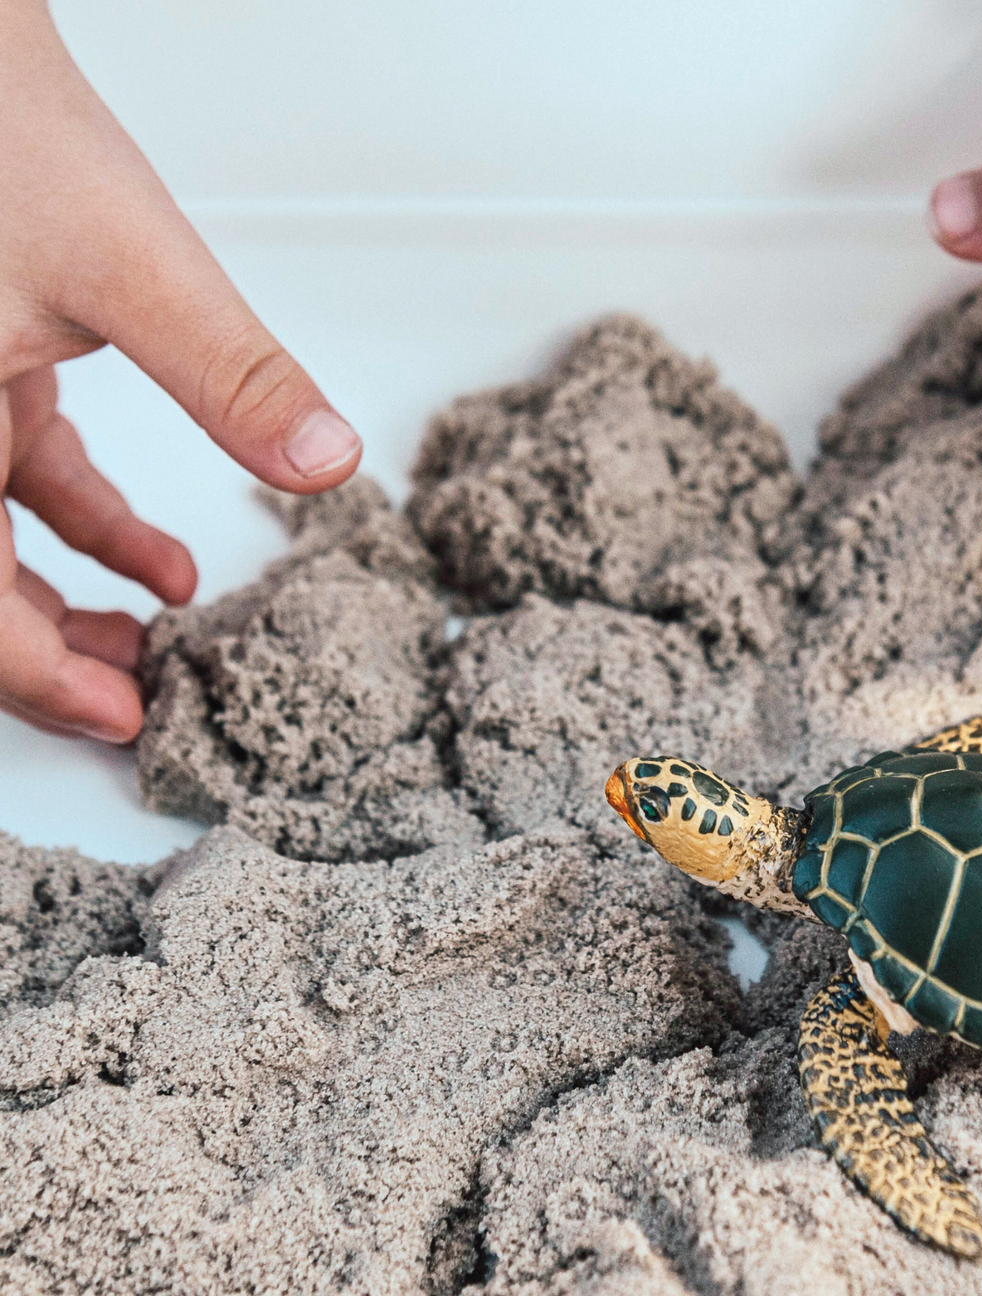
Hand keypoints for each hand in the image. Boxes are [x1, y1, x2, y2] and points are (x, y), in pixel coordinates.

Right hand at [0, 0, 360, 741]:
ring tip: (155, 640)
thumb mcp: (129, 267)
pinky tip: (161, 561)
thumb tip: (328, 463)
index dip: (41, 681)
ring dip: (69, 600)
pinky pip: (15, 475)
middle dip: (53, 658)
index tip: (125, 718)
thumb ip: (232, 376)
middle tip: (137, 703)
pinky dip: (84, 523)